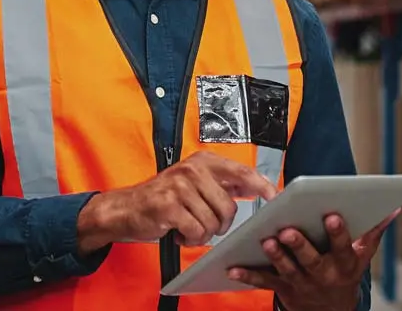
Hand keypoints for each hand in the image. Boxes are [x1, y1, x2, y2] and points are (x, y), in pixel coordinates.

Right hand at [77, 151, 277, 252]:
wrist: (126, 208)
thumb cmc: (164, 197)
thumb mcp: (194, 182)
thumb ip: (222, 183)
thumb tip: (257, 185)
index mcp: (203, 161)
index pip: (241, 172)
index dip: (261, 185)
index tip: (275, 196)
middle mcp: (193, 169)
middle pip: (229, 207)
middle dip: (220, 224)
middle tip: (203, 223)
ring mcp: (180, 186)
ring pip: (213, 223)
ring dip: (202, 233)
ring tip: (187, 225)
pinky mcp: (168, 205)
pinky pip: (196, 232)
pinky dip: (189, 239)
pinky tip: (178, 231)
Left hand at [228, 209, 399, 310]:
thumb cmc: (345, 273)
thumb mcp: (363, 256)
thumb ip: (374, 231)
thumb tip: (393, 207)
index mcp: (344, 263)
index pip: (342, 246)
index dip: (338, 232)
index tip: (333, 215)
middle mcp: (323, 275)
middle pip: (311, 260)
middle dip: (300, 245)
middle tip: (288, 229)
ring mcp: (302, 284)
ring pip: (287, 269)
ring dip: (276, 256)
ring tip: (266, 240)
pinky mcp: (283, 289)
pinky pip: (264, 281)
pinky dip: (247, 275)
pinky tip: (233, 266)